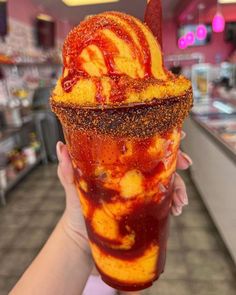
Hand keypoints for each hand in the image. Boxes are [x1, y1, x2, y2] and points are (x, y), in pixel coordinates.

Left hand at [56, 136, 191, 245]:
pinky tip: (175, 210)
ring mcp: (139, 188)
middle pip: (160, 159)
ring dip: (178, 187)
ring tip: (179, 201)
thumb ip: (67, 169)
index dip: (161, 137)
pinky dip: (173, 201)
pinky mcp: (144, 204)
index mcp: (117, 163)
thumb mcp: (72, 187)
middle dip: (177, 160)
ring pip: (167, 180)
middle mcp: (131, 173)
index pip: (141, 145)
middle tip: (187, 165)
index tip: (178, 135)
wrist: (82, 237)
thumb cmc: (76, 208)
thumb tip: (61, 147)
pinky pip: (164, 199)